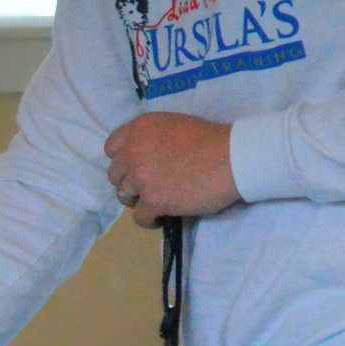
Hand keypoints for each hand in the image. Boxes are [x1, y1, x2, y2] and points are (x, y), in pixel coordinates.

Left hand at [104, 113, 240, 223]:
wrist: (233, 157)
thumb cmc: (210, 140)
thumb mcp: (173, 125)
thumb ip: (151, 138)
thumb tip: (141, 157)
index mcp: (139, 128)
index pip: (111, 148)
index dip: (123, 160)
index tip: (136, 167)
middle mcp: (134, 151)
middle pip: (115, 175)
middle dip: (130, 181)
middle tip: (150, 186)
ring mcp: (142, 177)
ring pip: (124, 196)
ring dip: (139, 200)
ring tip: (157, 201)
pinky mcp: (153, 200)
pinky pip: (139, 217)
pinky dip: (150, 219)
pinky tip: (162, 217)